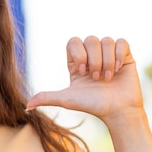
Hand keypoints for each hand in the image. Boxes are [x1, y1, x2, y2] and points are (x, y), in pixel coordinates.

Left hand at [26, 36, 143, 126]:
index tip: (81, 71)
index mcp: (77, 61)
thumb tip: (26, 106)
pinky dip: (118, 55)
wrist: (117, 111)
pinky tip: (118, 70)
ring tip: (107, 78)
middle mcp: (93, 55)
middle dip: (93, 59)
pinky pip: (121, 42)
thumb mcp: (67, 99)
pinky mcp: (125, 55)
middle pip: (90, 39)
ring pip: (105, 40)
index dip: (77, 54)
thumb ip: (47, 98)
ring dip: (106, 60)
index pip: (73, 42)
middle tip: (96, 78)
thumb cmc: (92, 105)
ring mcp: (109, 54)